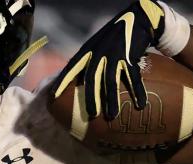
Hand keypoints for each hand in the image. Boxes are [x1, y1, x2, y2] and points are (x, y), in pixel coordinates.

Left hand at [52, 0, 165, 119]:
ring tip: (111, 116)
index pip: (71, 68)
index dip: (61, 82)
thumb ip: (89, 60)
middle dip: (90, 98)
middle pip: (91, 79)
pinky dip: (138, 91)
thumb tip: (80, 81)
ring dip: (112, 100)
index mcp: (87, 51)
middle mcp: (98, 53)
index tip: (52, 96)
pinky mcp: (129, 56)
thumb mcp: (97, 44)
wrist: (136, 19)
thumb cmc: (114, 36)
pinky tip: (140, 104)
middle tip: (91, 115)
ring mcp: (114, 55)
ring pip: (111, 82)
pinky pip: (133, 77)